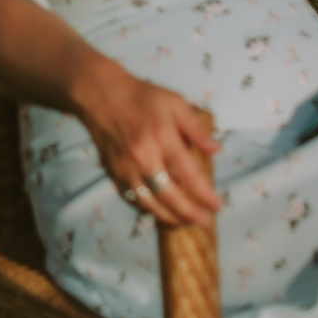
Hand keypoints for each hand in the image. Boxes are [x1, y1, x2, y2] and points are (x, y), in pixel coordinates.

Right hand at [66, 58, 220, 226]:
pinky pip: (131, 198)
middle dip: (190, 213)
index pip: (189, 174)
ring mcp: (126, 167)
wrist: (100, 95)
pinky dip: (146, 209)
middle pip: (170, 196)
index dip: (205, 194)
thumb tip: (216, 149)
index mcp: (162, 137)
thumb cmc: (140, 97)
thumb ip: (196, 128)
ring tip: (184, 222)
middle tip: (204, 221)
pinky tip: (159, 211)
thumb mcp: (174, 102)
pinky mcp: (112, 172)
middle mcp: (143, 157)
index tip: (217, 205)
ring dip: (169, 217)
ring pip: (149, 203)